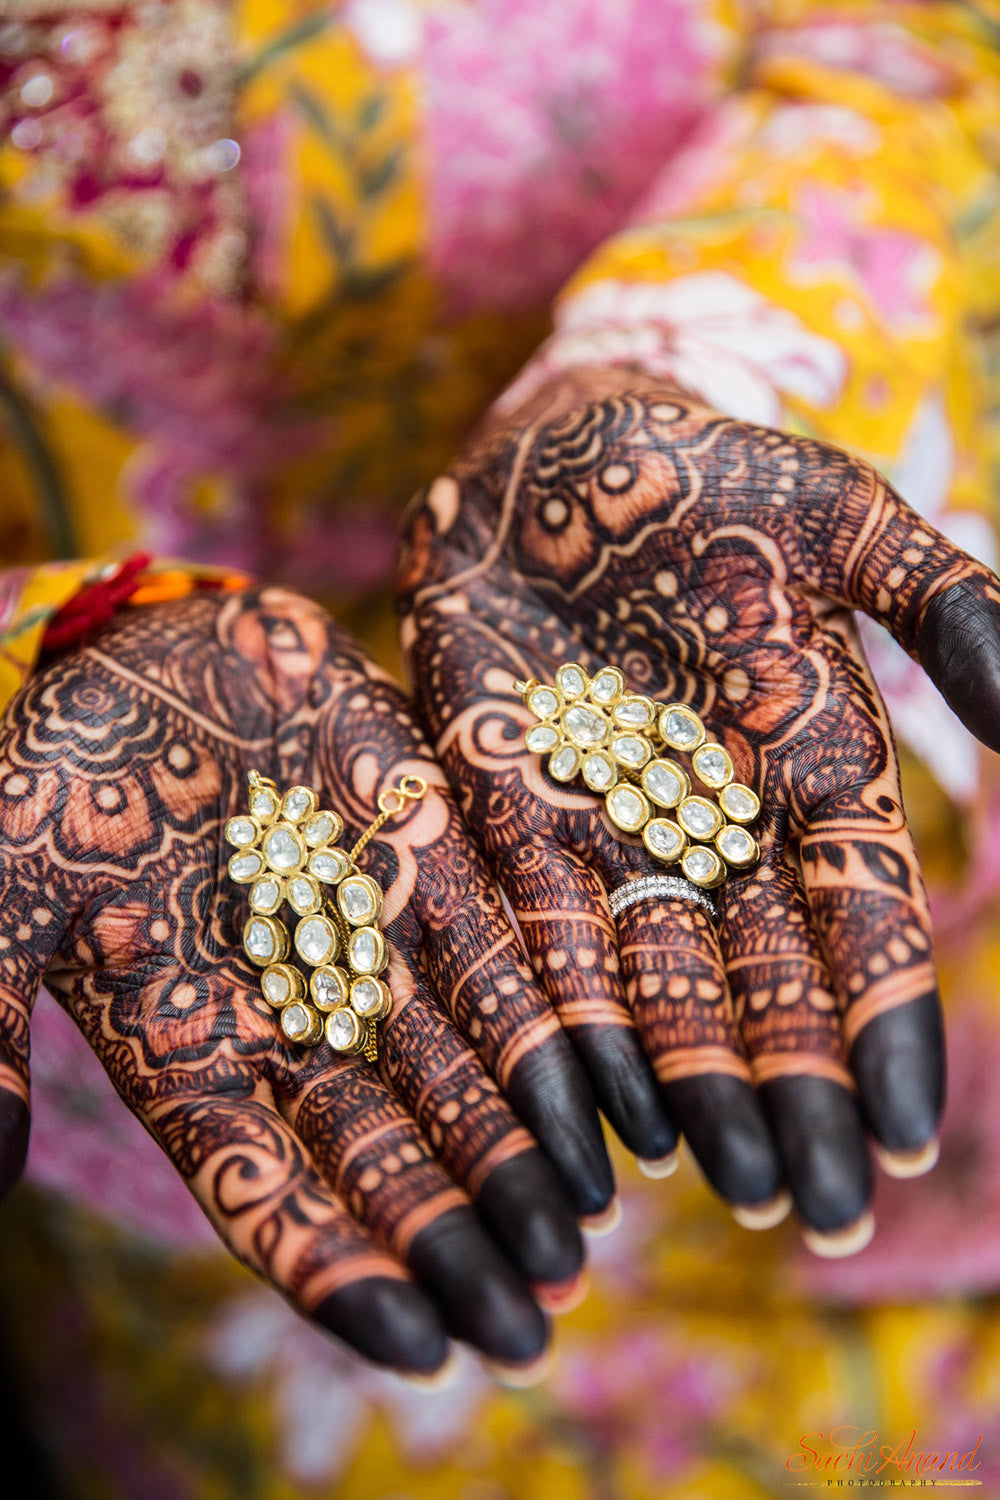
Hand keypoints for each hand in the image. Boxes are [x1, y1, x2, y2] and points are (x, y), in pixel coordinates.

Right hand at [0, 586, 609, 1372]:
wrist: (153, 650)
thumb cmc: (61, 771)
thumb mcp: (2, 881)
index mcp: (191, 1043)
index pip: (264, 1182)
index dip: (334, 1264)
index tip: (418, 1345)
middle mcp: (297, 1014)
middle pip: (385, 1148)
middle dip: (456, 1235)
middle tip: (531, 1323)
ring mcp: (371, 940)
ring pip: (460, 1067)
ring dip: (521, 1150)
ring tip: (581, 1235)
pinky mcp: (435, 858)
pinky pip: (505, 949)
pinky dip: (555, 1019)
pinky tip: (611, 1089)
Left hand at [398, 367, 997, 1241]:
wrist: (552, 460)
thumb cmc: (709, 478)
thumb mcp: (843, 517)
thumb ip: (944, 603)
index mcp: (812, 766)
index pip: (862, 917)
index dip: (880, 1023)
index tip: (897, 1130)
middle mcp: (719, 823)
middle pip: (768, 982)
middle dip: (794, 1094)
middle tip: (818, 1212)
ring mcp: (615, 830)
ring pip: (662, 985)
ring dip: (692, 1088)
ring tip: (719, 1189)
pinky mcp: (512, 821)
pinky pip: (544, 942)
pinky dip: (570, 1028)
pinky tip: (593, 1115)